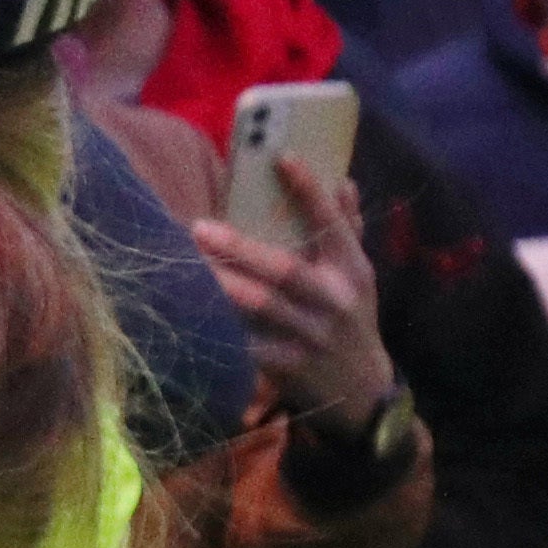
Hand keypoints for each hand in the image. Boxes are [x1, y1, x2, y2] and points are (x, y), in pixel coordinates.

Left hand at [186, 159, 396, 424]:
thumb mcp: (357, 276)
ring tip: (187, 263)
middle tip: (198, 227)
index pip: (333, 225)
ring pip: (261, 307)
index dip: (310, 191)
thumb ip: (346, 230)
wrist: (360, 391)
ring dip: (221, 285)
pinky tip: (191, 309)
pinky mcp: (288, 366)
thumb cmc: (348, 318)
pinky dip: (220, 326)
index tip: (283, 156)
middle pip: (284, 270)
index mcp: (353, 271)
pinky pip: (247, 343)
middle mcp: (335, 301)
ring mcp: (312, 336)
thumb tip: (342, 180)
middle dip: (240, 248)